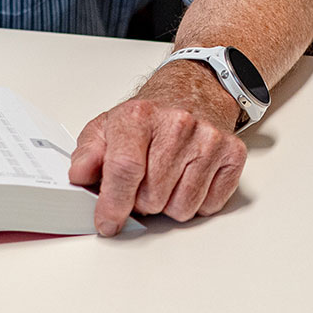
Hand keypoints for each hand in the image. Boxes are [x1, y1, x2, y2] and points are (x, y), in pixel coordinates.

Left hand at [69, 61, 246, 236]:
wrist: (194, 90)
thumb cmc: (150, 115)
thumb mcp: (107, 127)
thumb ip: (88, 154)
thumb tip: (80, 175)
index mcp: (139, 116)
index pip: (124, 169)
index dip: (112, 204)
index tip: (108, 222)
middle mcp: (177, 124)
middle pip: (152, 197)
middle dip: (142, 201)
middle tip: (143, 182)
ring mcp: (208, 139)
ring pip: (182, 208)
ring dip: (169, 203)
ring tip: (167, 178)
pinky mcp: (232, 153)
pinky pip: (209, 205)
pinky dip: (197, 201)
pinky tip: (189, 178)